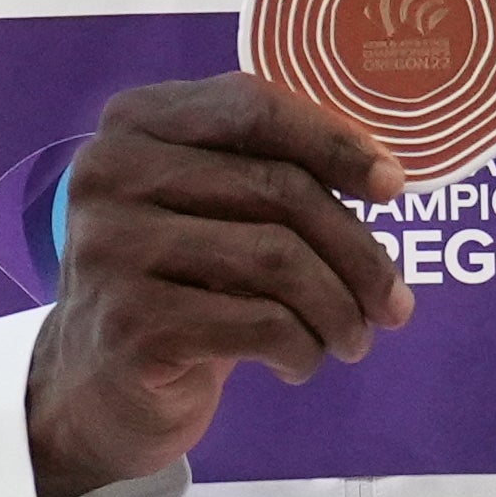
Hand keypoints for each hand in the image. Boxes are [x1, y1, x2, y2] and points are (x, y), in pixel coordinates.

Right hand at [17, 72, 413, 496]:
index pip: (253, 109)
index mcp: (135, 122)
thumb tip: (384, 176)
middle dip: (359, 252)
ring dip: (339, 310)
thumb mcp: (214, 210)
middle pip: (279, 190)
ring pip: (278, 260)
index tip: (394, 188)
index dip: (335, 144)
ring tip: (353, 340)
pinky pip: (261, 323)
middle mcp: (111, 172)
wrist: (100, 387)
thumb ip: (273, 171)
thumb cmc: (179, 284)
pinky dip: (303, 348)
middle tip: (394, 304)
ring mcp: (112, 247)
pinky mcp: (131, 321)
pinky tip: (297, 363)